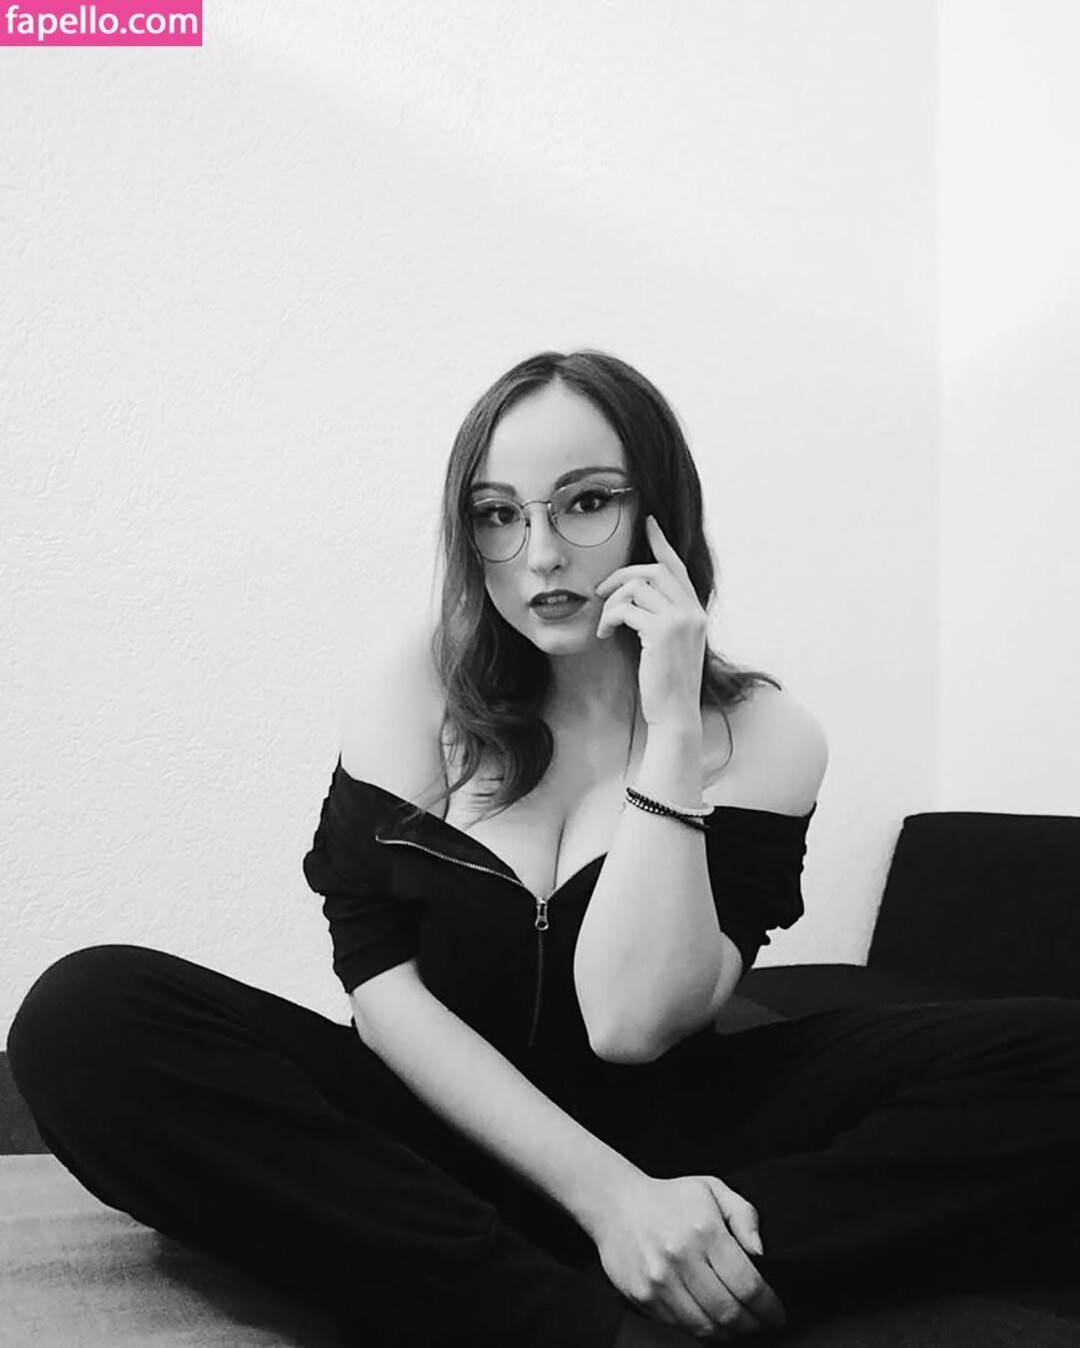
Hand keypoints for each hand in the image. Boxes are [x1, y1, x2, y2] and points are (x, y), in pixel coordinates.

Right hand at [589, 1171, 786, 1339]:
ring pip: (706, 1326)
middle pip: (729, 1312)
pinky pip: (681, 1326)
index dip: (769, 1306)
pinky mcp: (643, 1297)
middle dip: (753, 1324)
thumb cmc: (670, 1198)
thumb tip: (760, 1253)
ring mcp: (659, 1281)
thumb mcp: (712, 1189)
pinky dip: (702, 1329)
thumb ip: (744, 1215)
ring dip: (729, 1332)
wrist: (615, 1204)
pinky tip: (711, 1319)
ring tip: (738, 1324)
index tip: (777, 1313)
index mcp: (704, 1230)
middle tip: (761, 1322)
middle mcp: (681, 1257)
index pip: (747, 1284)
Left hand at [594, 515, 707, 729]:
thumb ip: (663, 619)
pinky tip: (605, 634)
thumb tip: (636, 601)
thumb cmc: (667, 684)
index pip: (677, 568)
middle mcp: (692, 611)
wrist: (675, 714)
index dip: (661, 543)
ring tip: (604, 623)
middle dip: (621, 576)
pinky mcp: (662, 632)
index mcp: (696, 612)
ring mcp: (680, 620)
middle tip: (600, 591)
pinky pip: (626, 609)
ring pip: (637, 587)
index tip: (649, 524)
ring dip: (612, 602)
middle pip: (653, 571)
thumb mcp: (670, 645)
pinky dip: (610, 618)